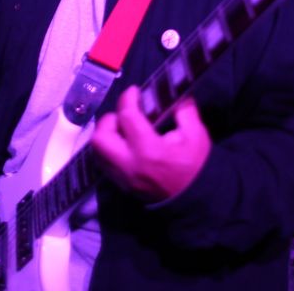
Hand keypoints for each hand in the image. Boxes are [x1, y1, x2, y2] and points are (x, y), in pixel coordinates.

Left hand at [92, 85, 210, 201]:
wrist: (194, 200)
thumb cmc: (195, 167)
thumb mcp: (196, 135)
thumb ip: (184, 111)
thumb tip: (171, 95)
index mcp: (149, 150)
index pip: (127, 118)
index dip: (128, 99)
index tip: (134, 92)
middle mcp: (129, 164)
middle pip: (100, 137)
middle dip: (109, 120)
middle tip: (124, 115)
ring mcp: (122, 177)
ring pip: (97, 152)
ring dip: (106, 135)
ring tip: (122, 129)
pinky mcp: (120, 184)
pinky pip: (104, 163)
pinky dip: (109, 149)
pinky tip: (124, 144)